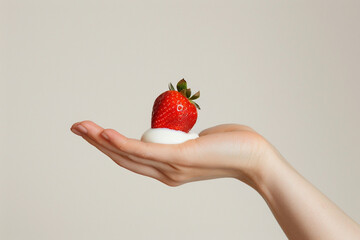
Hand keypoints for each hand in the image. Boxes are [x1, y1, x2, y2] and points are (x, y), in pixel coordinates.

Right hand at [70, 121, 274, 186]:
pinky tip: (105, 134)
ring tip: (82, 127)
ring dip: (101, 140)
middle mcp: (165, 173)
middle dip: (96, 142)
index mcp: (167, 169)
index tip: (93, 132)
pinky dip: (122, 143)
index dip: (109, 146)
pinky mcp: (179, 159)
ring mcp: (171, 167)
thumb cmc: (231, 147)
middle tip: (77, 127)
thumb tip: (177, 131)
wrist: (255, 158)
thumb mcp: (199, 142)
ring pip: (128, 154)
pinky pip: (145, 151)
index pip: (132, 157)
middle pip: (123, 157)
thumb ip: (182, 140)